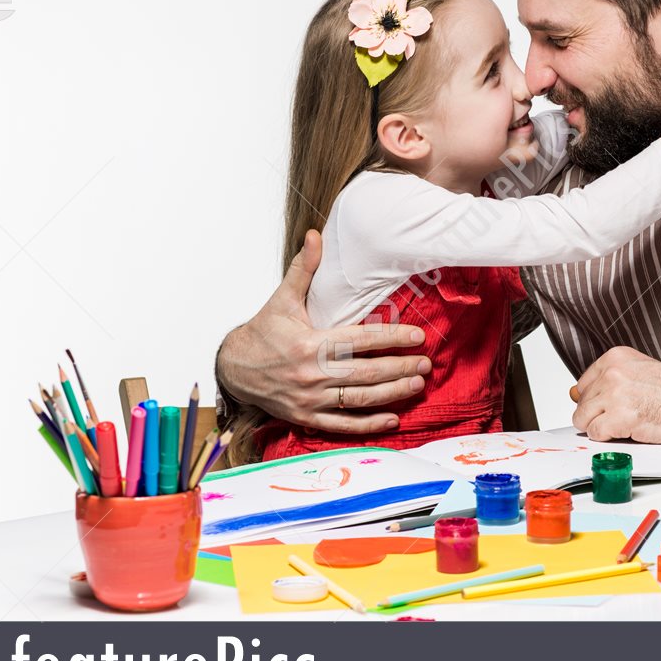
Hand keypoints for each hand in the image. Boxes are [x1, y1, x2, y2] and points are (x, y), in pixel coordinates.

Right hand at [216, 230, 430, 433]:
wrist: (234, 369)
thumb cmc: (263, 332)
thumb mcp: (283, 299)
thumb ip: (303, 269)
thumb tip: (315, 235)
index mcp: (311, 344)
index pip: (361, 340)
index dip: (393, 338)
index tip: (418, 336)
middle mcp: (312, 374)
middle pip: (367, 372)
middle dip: (401, 367)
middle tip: (426, 363)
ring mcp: (310, 399)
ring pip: (360, 399)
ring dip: (393, 393)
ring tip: (417, 384)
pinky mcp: (307, 417)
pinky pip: (343, 424)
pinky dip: (369, 424)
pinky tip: (393, 419)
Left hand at [569, 347, 660, 442]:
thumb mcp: (639, 372)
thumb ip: (608, 380)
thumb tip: (576, 393)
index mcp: (615, 357)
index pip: (583, 384)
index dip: (596, 400)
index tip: (611, 404)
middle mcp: (612, 372)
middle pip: (581, 403)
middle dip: (598, 415)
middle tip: (625, 415)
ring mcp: (614, 394)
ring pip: (583, 419)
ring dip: (601, 427)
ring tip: (626, 422)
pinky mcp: (619, 417)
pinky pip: (595, 434)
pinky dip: (610, 438)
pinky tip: (630, 429)